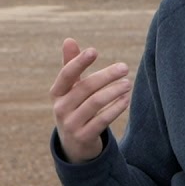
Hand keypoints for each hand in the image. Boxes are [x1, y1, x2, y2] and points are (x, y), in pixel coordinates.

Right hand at [49, 38, 131, 163]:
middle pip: (86, 87)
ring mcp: (71, 124)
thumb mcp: (70, 89)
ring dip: (114, 91)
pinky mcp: (83, 137)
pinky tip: (126, 99)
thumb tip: (69, 40)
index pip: (66, 74)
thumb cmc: (74, 108)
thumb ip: (70, 65)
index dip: (78, 62)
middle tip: (124, 68)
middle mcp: (60, 108)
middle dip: (106, 76)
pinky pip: (102, 120)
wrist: (74, 145)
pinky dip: (116, 108)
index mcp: (56, 93)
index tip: (94, 51)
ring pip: (95, 103)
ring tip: (128, 84)